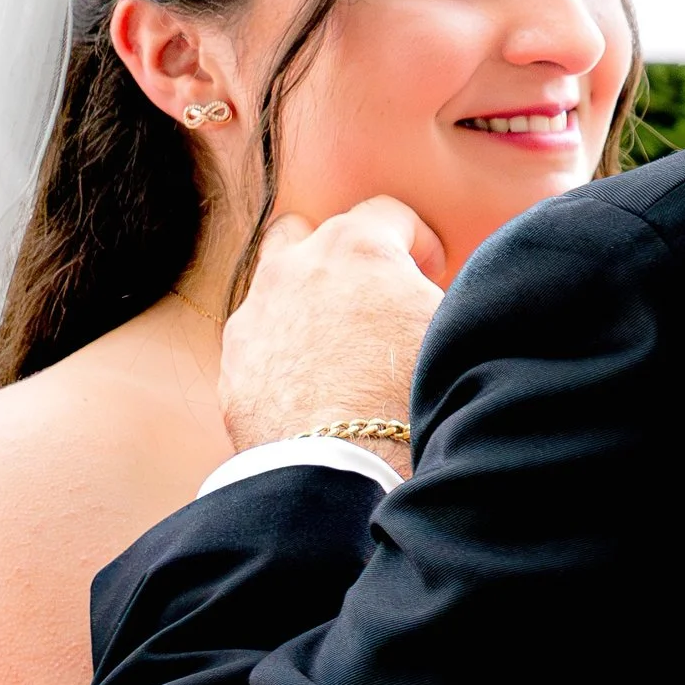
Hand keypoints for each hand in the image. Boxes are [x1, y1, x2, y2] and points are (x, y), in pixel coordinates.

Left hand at [218, 197, 446, 475]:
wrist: (342, 470)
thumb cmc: (407, 397)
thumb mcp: (451, 329)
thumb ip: (441, 293)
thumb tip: (437, 291)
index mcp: (356, 247)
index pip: (391, 214)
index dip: (420, 243)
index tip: (432, 277)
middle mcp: (296, 265)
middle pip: (318, 232)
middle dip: (349, 258)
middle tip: (379, 301)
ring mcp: (256, 311)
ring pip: (276, 277)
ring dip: (306, 294)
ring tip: (337, 339)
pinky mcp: (234, 361)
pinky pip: (259, 335)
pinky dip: (283, 346)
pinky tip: (311, 382)